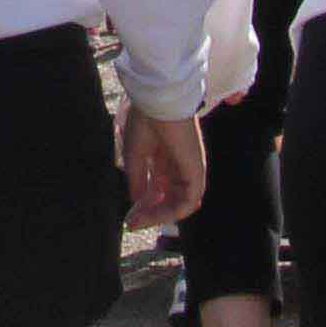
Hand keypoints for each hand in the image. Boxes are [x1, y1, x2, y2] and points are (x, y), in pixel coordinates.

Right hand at [122, 108, 207, 226]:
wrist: (159, 103)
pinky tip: (153, 214)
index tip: (128, 218)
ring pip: (178, 205)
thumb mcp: (135, 155)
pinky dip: (171, 213)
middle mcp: (178, 167)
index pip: (158, 189)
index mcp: (165, 159)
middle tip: (132, 223)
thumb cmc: (145, 121)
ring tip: (140, 220)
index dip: (143, 205)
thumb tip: (136, 204)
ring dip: (158, 216)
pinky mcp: (196, 174)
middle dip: (149, 214)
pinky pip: (187, 203)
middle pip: (167, 199)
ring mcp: (189, 171)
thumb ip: (137, 180)